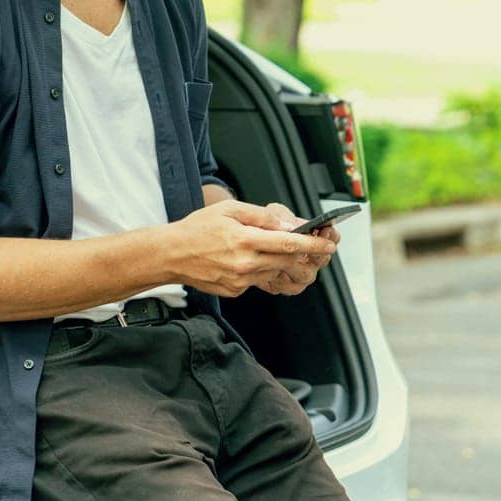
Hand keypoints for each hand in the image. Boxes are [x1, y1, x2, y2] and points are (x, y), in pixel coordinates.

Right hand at [164, 201, 336, 298]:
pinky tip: (246, 259)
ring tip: (265, 248)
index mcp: (244, 240)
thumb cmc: (198, 228)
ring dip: (279, 261)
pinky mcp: (235, 291)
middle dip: (301, 254)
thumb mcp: (228, 210)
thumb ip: (260, 216)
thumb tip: (286, 225)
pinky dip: (260, 269)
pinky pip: (258, 281)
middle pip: (286, 260)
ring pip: (274, 271)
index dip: (312, 245)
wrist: (171, 254)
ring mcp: (240, 281)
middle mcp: (245, 264)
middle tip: (308, 245)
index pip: (288, 244)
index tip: (328, 245)